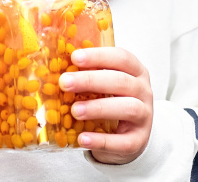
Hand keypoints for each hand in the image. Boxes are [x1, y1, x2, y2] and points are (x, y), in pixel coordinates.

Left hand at [59, 47, 152, 164]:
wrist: (128, 136)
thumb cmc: (113, 103)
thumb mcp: (105, 85)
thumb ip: (88, 75)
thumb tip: (53, 66)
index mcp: (136, 72)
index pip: (122, 57)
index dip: (99, 56)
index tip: (75, 57)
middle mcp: (144, 91)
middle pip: (121, 81)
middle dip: (91, 80)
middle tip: (65, 82)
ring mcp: (144, 117)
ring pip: (129, 108)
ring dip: (99, 108)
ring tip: (75, 111)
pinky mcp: (139, 141)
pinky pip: (123, 142)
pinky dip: (102, 140)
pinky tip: (82, 138)